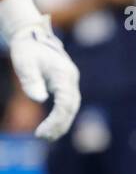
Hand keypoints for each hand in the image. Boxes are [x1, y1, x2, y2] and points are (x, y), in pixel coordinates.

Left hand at [9, 18, 80, 140]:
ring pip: (71, 107)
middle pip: (71, 107)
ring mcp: (70, 81)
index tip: (40, 132)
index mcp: (64, 74)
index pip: (65, 104)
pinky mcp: (65, 84)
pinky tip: (50, 127)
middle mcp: (71, 79)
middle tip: (43, 138)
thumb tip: (39, 100)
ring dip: (61, 123)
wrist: (31, 35)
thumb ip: (31, 81)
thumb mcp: (24, 63)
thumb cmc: (26, 49)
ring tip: (46, 137)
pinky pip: (67, 103)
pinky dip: (60, 116)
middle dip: (59, 125)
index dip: (55, 120)